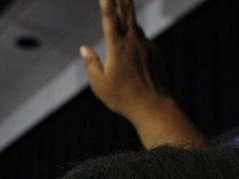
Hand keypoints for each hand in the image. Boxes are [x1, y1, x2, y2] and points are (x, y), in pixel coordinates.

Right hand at [82, 0, 204, 146]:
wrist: (154, 107)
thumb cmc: (123, 98)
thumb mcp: (100, 84)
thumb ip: (91, 64)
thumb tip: (83, 48)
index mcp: (117, 48)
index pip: (110, 18)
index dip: (107, 2)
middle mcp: (133, 42)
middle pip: (127, 12)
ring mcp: (146, 46)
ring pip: (135, 25)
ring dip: (128, 14)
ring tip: (123, 4)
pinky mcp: (155, 53)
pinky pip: (142, 40)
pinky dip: (135, 38)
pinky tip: (133, 48)